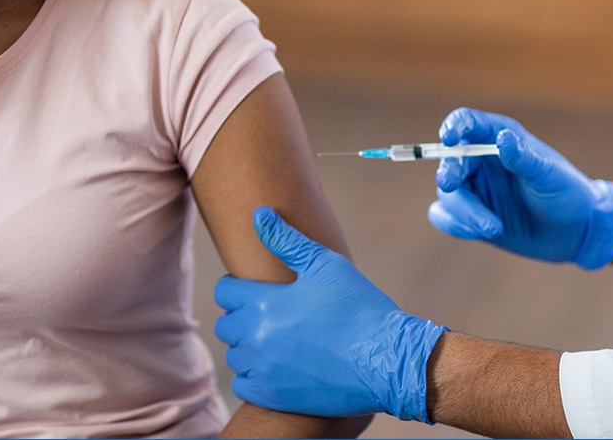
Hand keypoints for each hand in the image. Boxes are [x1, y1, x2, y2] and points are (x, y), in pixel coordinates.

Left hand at [213, 207, 445, 422]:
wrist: (387, 360)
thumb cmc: (359, 307)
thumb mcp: (325, 264)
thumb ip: (286, 240)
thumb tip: (259, 214)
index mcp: (263, 303)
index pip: (225, 292)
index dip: (238, 286)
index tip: (256, 289)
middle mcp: (256, 338)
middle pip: (226, 324)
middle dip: (241, 315)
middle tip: (269, 313)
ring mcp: (264, 371)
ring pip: (235, 355)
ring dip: (247, 345)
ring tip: (275, 338)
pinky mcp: (275, 397)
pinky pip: (243, 385)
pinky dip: (252, 376)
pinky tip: (274, 366)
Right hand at [429, 107, 612, 269]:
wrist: (575, 232)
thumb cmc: (566, 194)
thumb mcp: (549, 175)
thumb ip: (524, 158)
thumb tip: (502, 139)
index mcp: (498, 138)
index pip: (468, 122)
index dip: (454, 126)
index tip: (448, 137)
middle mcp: (480, 160)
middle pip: (450, 160)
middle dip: (449, 173)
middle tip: (450, 185)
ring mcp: (474, 189)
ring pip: (448, 194)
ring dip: (465, 211)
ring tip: (494, 228)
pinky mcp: (469, 216)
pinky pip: (445, 217)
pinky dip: (455, 225)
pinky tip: (478, 232)